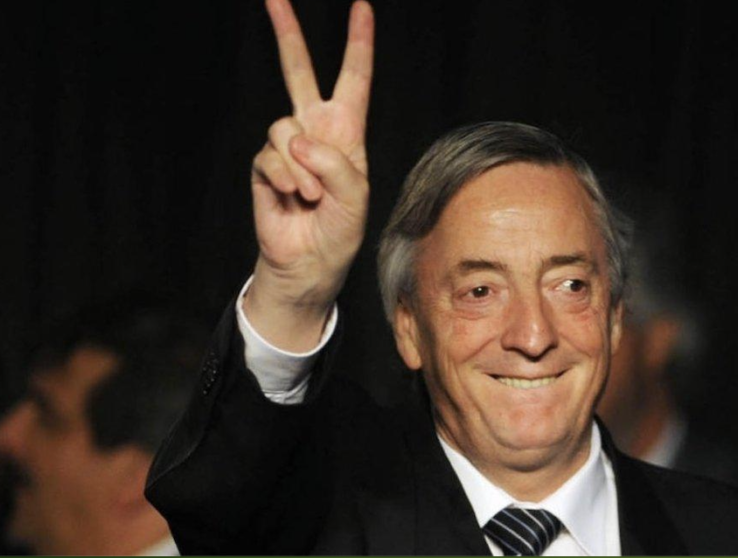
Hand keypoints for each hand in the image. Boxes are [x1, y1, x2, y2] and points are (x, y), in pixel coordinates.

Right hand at [245, 0, 373, 350]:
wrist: (309, 263)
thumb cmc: (340, 231)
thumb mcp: (356, 198)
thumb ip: (336, 165)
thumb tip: (297, 140)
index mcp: (347, 131)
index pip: (353, 79)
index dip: (357, 43)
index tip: (362, 7)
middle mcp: (315, 130)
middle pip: (298, 72)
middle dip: (287, 33)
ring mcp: (286, 146)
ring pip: (282, 127)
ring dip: (300, 167)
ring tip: (310, 195)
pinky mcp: (263, 165)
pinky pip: (269, 156)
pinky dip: (283, 179)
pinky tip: (292, 198)